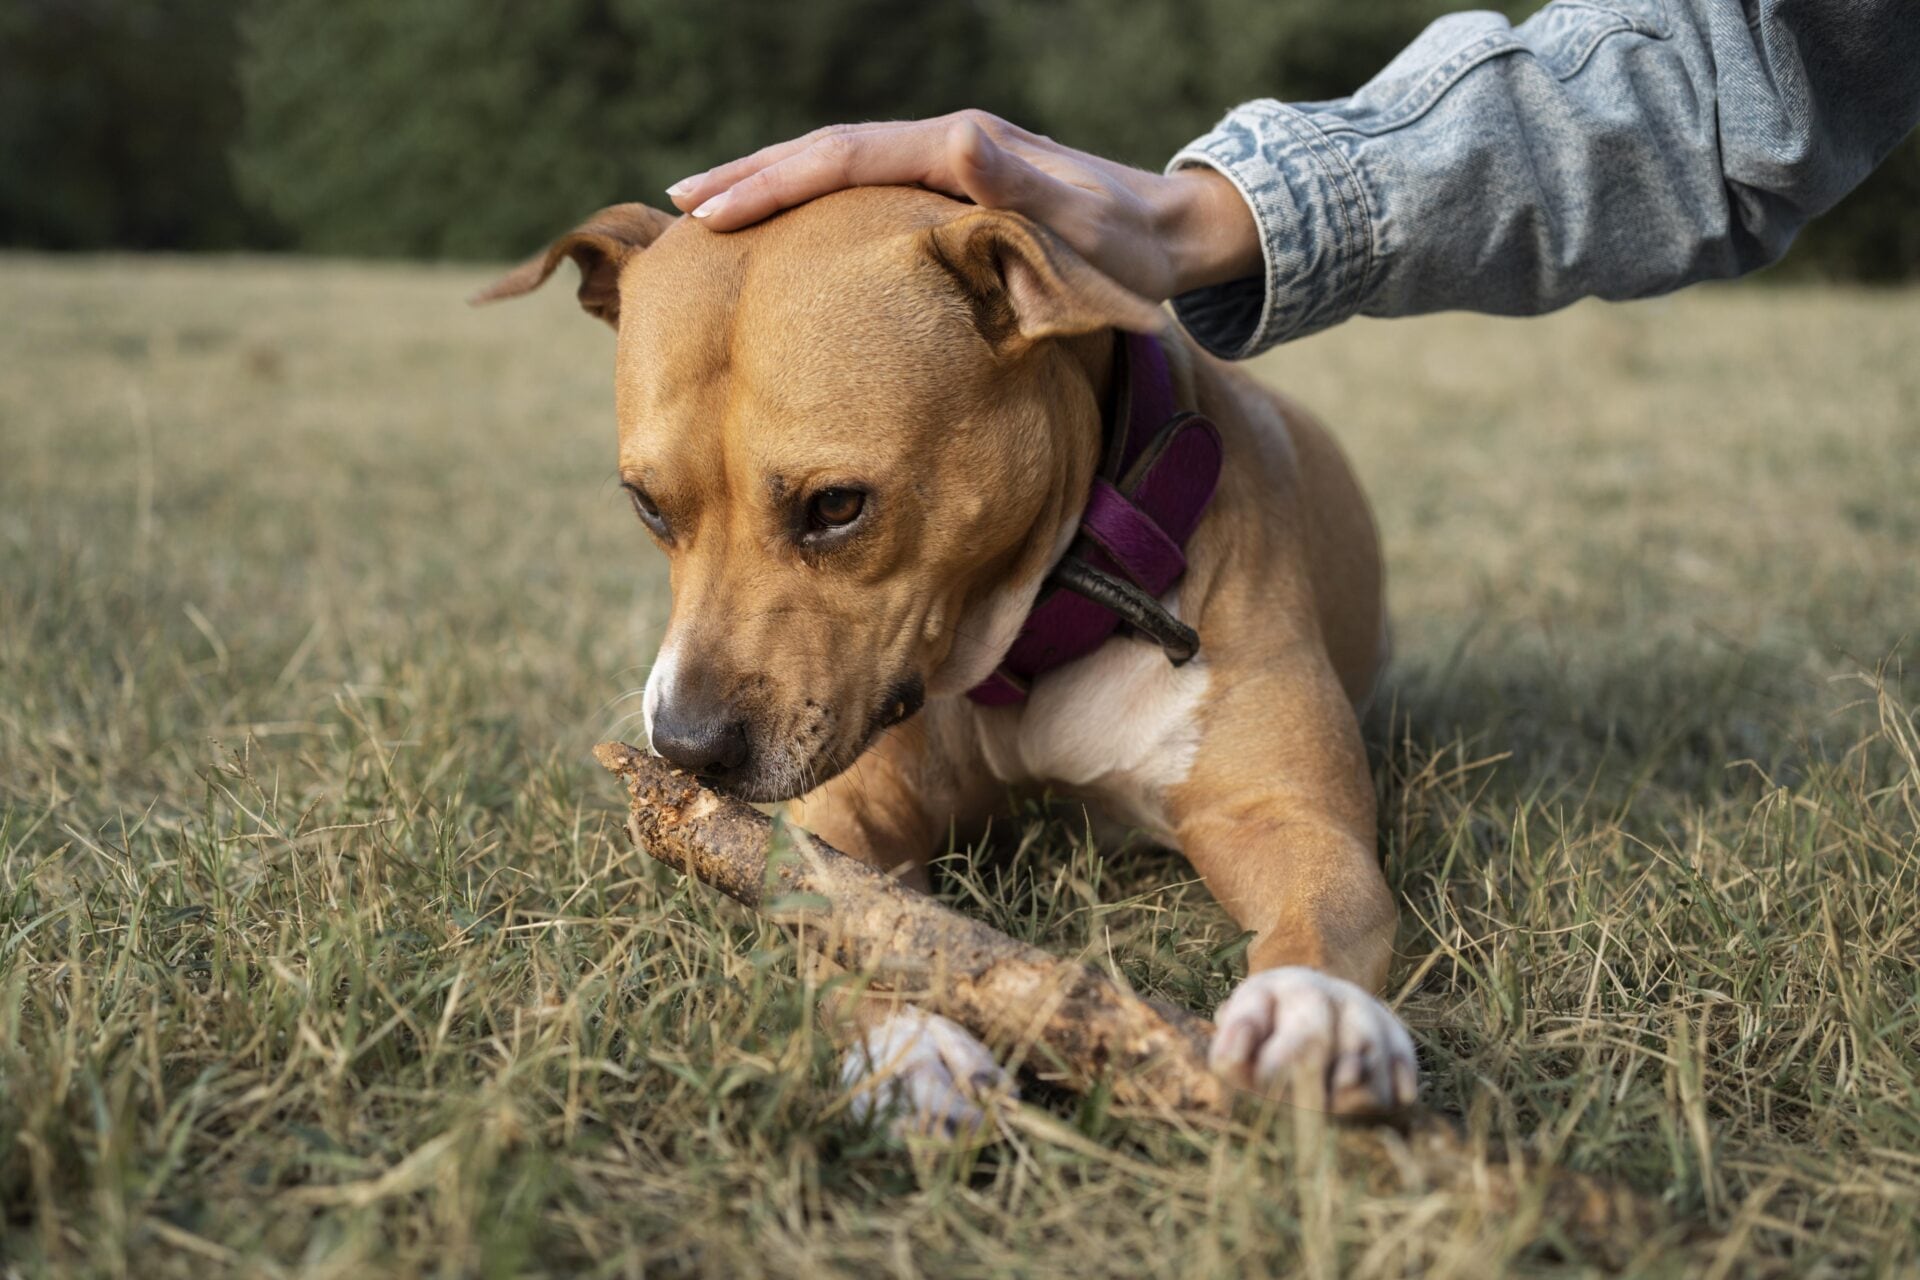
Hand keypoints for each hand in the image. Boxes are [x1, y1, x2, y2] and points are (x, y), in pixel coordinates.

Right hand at [665, 111, 1260, 302]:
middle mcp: (946, 144)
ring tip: (705, 209)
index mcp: (960, 148)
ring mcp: (946, 163)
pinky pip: (862, 188)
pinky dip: (811, 199)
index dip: (774, 180)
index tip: (711, 209)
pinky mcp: (950, 187)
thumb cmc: (1128, 247)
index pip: (846, 157)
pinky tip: (783, 224)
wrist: (1169, 232)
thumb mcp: (1084, 222)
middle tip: (677, 206)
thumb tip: (958, 140)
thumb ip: (1021, 184)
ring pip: (838, 167)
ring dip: (771, 183)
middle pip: (826, 152)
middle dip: (749, 176)